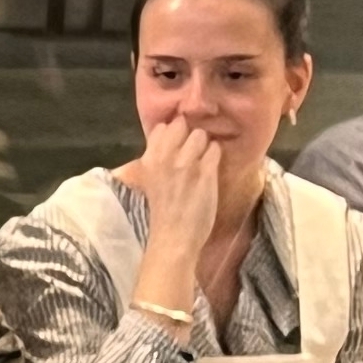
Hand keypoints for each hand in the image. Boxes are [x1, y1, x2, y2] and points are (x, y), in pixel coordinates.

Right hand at [129, 113, 220, 291]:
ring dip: (203, 144)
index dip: (172, 132)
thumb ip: (157, 159)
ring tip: (202, 160)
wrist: (174, 237)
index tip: (177, 142)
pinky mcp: (206, 172)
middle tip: (192, 149)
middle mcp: (165, 157)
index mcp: (148, 159)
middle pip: (181, 125)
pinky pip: (215, 149)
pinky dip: (215, 155)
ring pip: (200, 134)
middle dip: (188, 134)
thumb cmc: (162, 211)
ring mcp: (186, 164)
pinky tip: (211, 168)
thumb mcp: (150, 180)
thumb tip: (169, 140)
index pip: (161, 127)